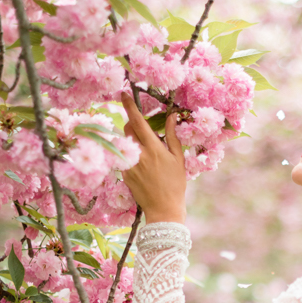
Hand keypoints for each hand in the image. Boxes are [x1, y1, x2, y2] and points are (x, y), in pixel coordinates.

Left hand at [120, 91, 186, 224]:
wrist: (164, 209)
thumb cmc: (175, 184)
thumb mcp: (178, 158)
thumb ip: (172, 135)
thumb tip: (172, 115)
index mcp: (153, 148)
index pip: (137, 121)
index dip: (129, 105)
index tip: (123, 93)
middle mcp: (138, 154)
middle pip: (128, 129)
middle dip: (133, 124)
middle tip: (145, 130)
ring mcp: (129, 164)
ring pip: (125, 142)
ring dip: (132, 139)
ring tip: (146, 151)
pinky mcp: (124, 173)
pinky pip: (124, 156)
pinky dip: (132, 154)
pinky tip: (144, 166)